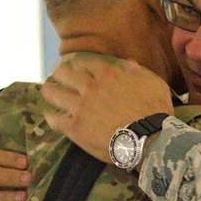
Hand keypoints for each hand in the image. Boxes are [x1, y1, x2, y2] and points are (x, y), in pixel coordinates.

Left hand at [42, 53, 173, 163]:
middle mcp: (90, 87)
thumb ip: (138, 72)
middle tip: (56, 74)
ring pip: (55, 94)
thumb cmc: (155, 110)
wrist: (148, 138)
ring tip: (46, 91)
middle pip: (66, 74)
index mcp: (108, 74)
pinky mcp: (75, 128)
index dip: (78, 63)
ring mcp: (80, 107)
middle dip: (59, 72)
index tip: (75, 65)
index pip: (86, 63)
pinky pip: (56, 119)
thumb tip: (129, 63)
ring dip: (49, 90)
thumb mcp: (153, 84)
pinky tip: (49, 116)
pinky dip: (51, 116)